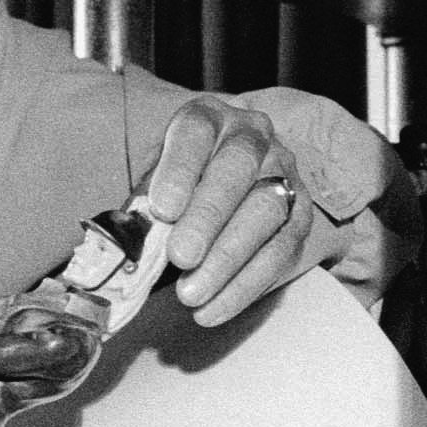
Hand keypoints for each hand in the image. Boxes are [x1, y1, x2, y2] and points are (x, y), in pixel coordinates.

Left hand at [149, 99, 315, 325]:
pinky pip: (282, 250)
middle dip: (208, 217)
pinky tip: (214, 309)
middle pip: (237, 168)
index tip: (162, 209)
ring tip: (191, 294)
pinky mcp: (301, 214)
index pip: (196, 131)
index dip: (179, 169)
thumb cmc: (180, 185)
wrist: (226, 185)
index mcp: (208, 118)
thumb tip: (125, 246)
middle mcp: (253, 135)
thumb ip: (143, 207)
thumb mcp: (154, 182)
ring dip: (227, 258)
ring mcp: (283, 172)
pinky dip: (246, 285)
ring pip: (266, 210)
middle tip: (180, 257)